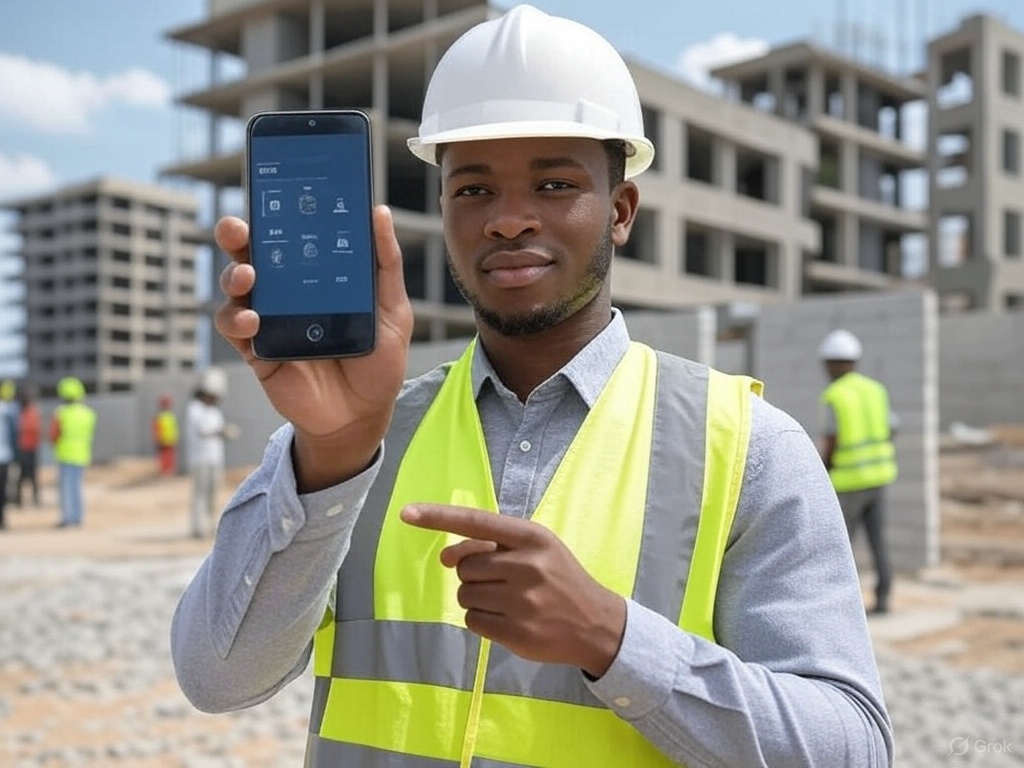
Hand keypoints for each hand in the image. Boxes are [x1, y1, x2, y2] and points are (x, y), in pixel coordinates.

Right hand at [213, 207, 413, 489]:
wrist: (364, 416)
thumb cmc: (379, 361)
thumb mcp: (392, 311)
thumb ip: (385, 265)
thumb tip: (379, 211)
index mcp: (317, 276)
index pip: (290, 235)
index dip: (275, 211)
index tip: (270, 189)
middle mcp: (288, 292)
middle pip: (252, 253)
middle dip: (237, 234)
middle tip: (238, 227)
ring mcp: (269, 319)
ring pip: (236, 286)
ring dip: (234, 275)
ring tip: (248, 276)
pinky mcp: (257, 350)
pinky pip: (234, 327)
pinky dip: (235, 318)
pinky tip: (251, 318)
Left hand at [401, 504, 625, 677]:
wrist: (595, 622)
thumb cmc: (558, 577)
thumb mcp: (535, 549)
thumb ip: (491, 546)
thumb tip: (445, 557)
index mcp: (531, 537)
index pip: (475, 522)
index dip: (438, 517)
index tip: (406, 513)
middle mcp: (527, 566)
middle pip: (465, 566)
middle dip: (473, 574)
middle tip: (501, 581)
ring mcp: (523, 602)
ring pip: (464, 594)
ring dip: (476, 597)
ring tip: (507, 600)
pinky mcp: (518, 633)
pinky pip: (473, 620)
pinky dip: (482, 619)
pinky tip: (508, 619)